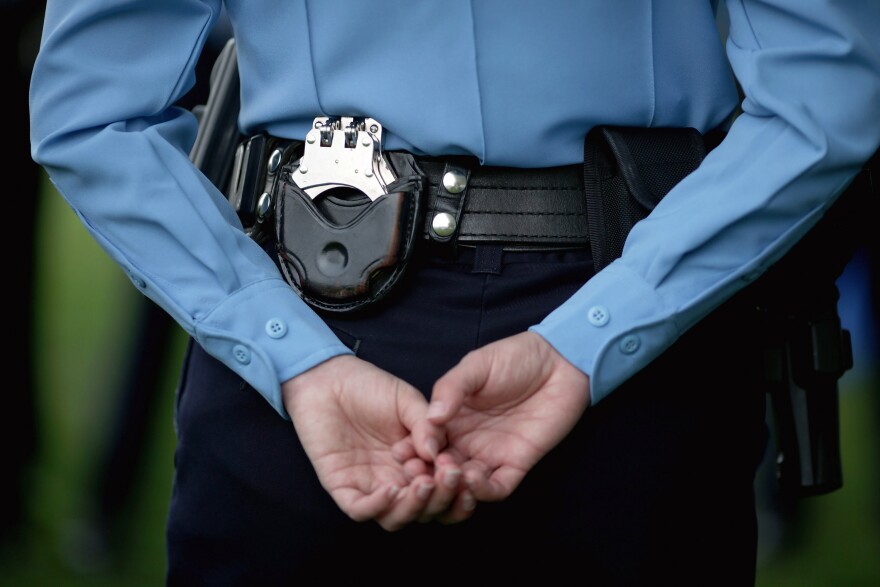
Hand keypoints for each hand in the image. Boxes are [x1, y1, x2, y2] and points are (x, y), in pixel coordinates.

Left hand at [282, 355, 460, 530]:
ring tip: (423, 484)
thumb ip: (426, 424)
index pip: (443, 488)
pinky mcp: (342, 486)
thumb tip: (435, 453)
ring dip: (414, 507)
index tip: (464, 470)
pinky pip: (361, 509)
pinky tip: (391, 489)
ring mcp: (370, 485)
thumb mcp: (406, 400)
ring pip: (396, 517)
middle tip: (448, 476)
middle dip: (441, 498)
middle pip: (425, 509)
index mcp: (417, 462)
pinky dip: (378, 506)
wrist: (329, 379)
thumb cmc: (369, 387)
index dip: (457, 487)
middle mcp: (397, 479)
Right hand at [407, 332, 590, 504]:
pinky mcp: (517, 463)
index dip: (413, 449)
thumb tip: (431, 416)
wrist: (559, 361)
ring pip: (465, 485)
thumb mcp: (476, 366)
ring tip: (451, 475)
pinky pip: (497, 488)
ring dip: (454, 487)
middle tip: (423, 473)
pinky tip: (474, 480)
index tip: (403, 451)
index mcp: (451, 418)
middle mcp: (466, 441)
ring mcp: (491, 454)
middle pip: (441, 469)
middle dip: (429, 475)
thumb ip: (451, 388)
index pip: (426, 441)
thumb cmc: (515, 357)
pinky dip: (483, 491)